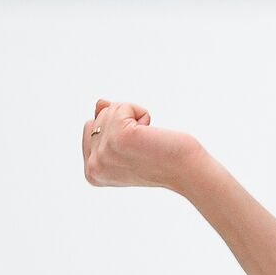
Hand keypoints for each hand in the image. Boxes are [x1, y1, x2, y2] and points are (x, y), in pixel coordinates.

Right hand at [82, 98, 203, 190]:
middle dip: (124, 122)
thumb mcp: (125, 143)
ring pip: (110, 109)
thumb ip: (107, 124)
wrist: (186, 170)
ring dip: (134, 118)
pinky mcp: (120, 137)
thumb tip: (99, 102)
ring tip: (147, 140)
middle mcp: (93, 166)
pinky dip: (142, 113)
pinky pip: (124, 106)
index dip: (116, 129)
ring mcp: (104, 152)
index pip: (89, 128)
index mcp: (91, 172)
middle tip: (143, 145)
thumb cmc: (161, 157)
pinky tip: (150, 133)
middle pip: (98, 116)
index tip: (134, 150)